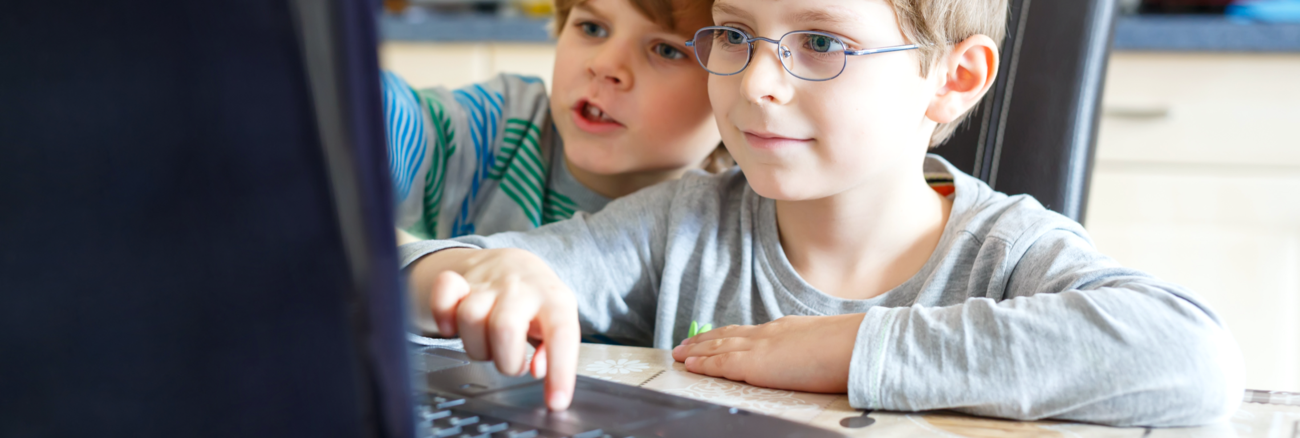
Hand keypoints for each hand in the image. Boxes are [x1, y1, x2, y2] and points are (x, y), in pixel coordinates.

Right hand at [408, 248, 579, 410]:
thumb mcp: (558, 322)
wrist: (513, 262)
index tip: (556, 401)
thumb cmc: (537, 301)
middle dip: (506, 362)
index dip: (560, 370)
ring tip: (490, 346)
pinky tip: (453, 327)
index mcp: (554, 299)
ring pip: (470, 319)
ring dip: (477, 347)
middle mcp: (521, 288)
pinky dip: (443, 315)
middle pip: (505, 329)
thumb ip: (554, 349)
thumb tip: (540, 370)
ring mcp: (488, 283)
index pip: (561, 334)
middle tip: (512, 363)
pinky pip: (443, 293)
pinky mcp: (459, 280)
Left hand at [670, 314, 864, 392]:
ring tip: (678, 353)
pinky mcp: (754, 365)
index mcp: (785, 329)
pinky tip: (689, 365)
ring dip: (696, 350)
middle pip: (727, 335)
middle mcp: (768, 334)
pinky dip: (703, 364)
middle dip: (704, 340)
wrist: (854, 345)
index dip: (727, 334)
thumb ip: (812, 349)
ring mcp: (759, 347)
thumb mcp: (827, 344)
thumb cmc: (850, 347)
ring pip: (718, 347)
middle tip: (685, 344)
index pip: (749, 331)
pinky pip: (720, 364)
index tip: (714, 336)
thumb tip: (816, 357)